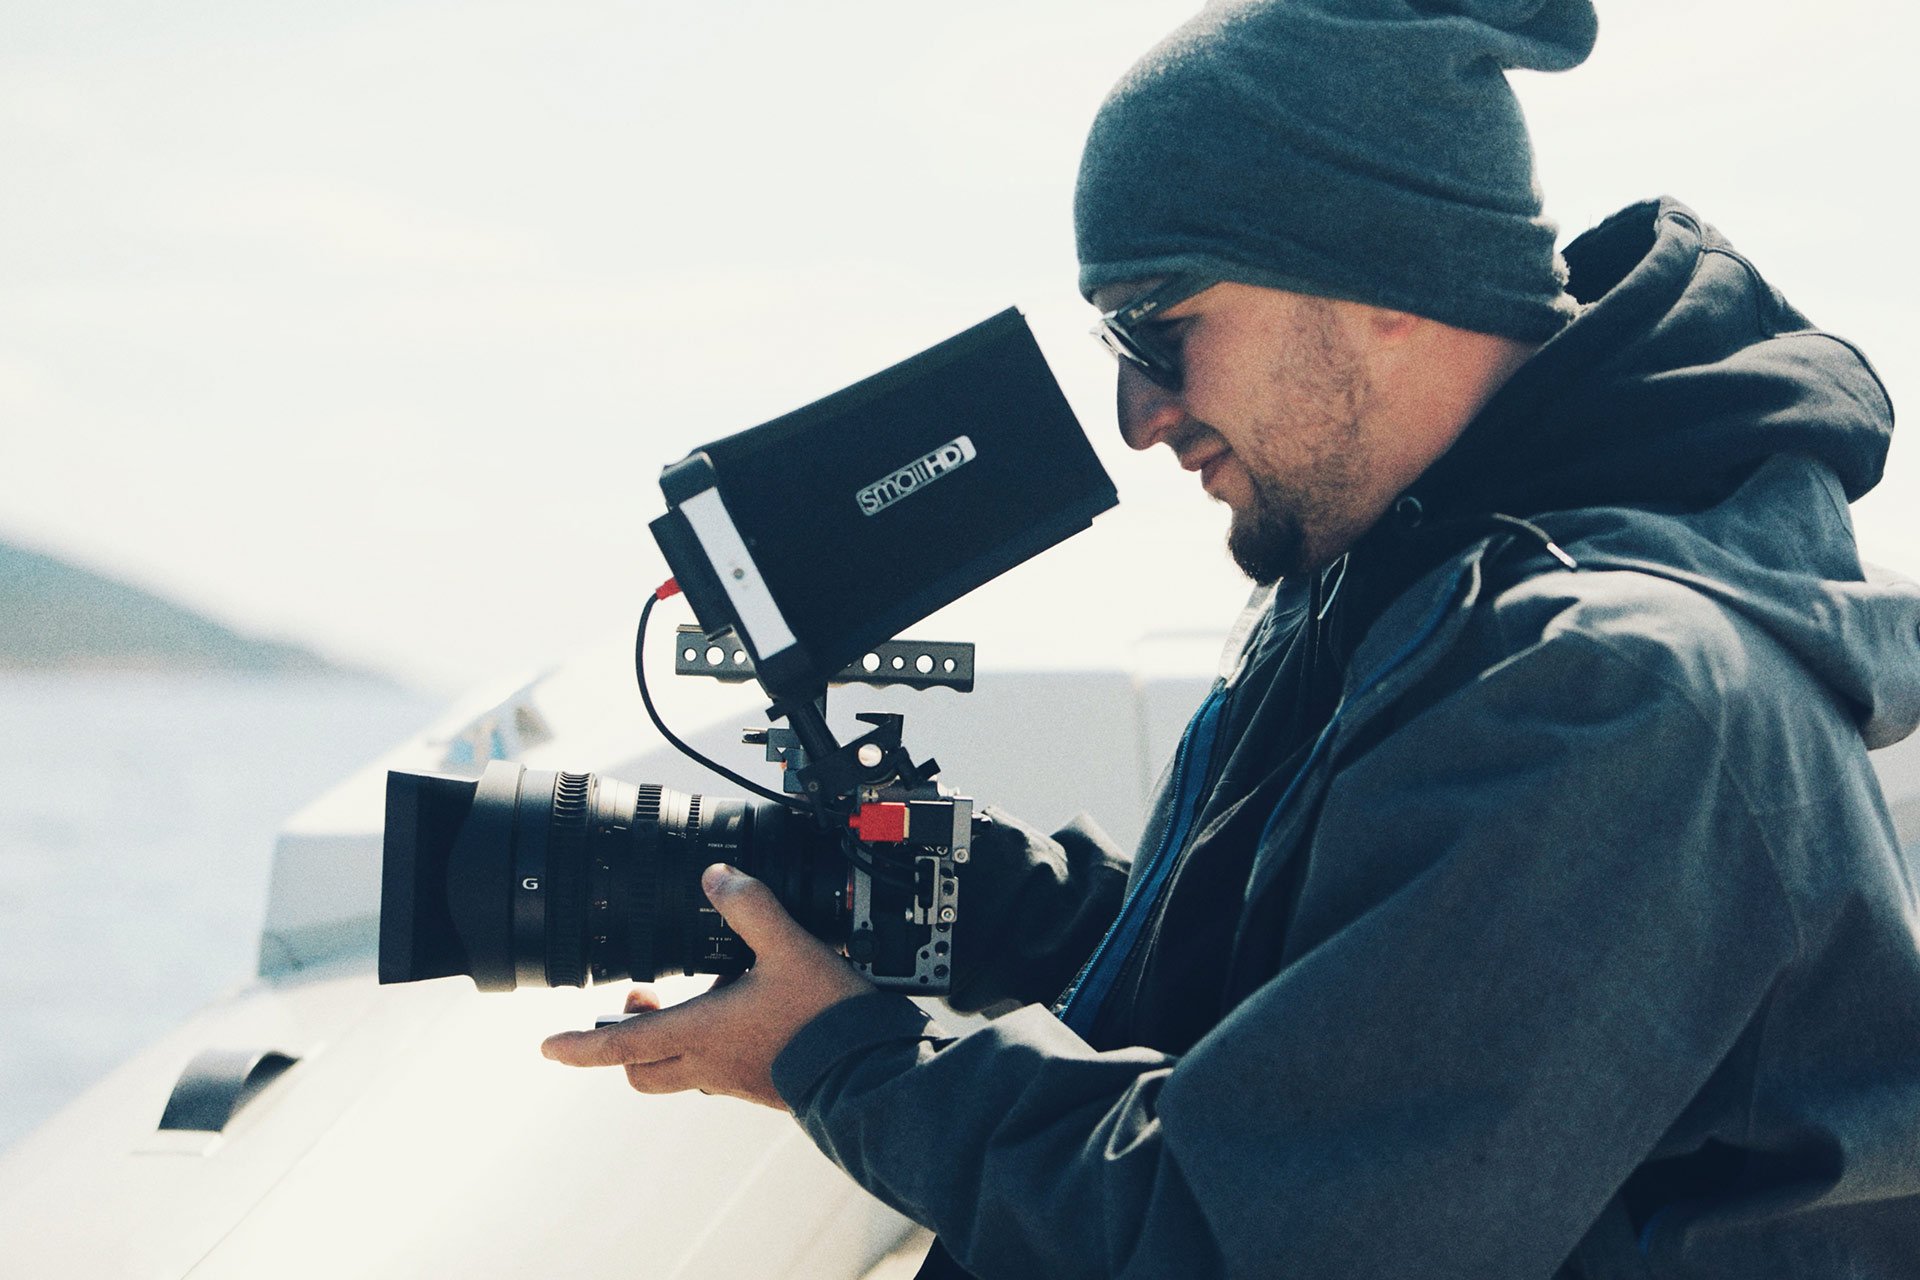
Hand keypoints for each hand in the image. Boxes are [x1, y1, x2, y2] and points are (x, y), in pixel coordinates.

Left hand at [540, 863, 874, 1108]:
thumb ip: (752, 907)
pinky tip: (735, 1019)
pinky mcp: (760, 1084)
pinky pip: (713, 1073)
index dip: (577, 1047)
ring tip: (681, 1006)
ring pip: (675, 1074)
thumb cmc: (825, 1018)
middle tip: (627, 1010)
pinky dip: (705, 1050)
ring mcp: (733, 1079)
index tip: (548, 1048)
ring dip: (662, 1047)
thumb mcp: (789, 948)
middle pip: (640, 1069)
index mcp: (702, 1033)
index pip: (620, 1046)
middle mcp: (709, 1063)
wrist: (868, 1073)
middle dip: (619, 1046)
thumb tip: (717, 876)